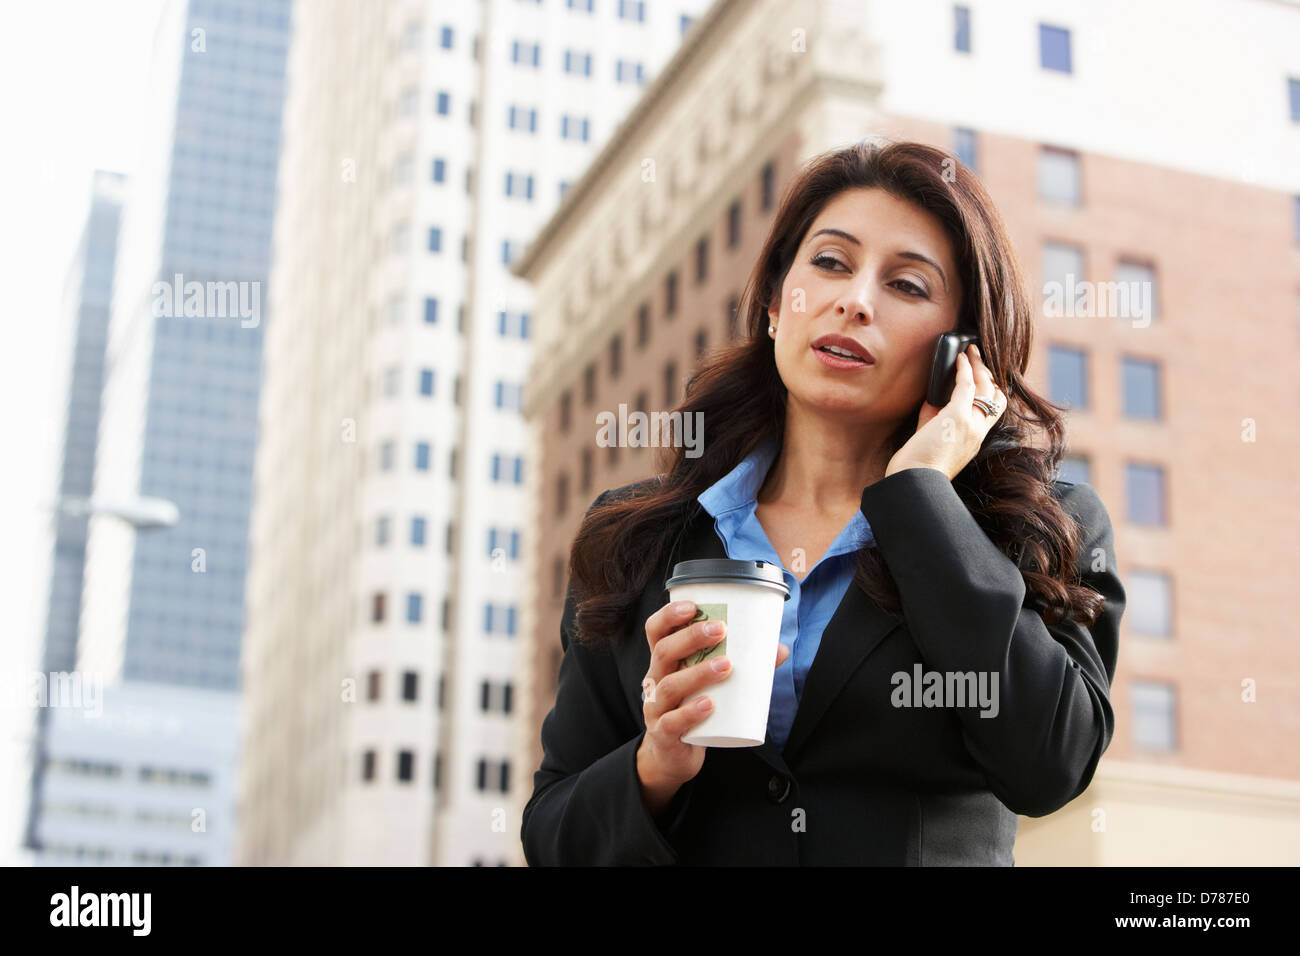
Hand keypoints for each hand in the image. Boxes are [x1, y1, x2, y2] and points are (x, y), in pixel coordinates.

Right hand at [637, 600, 789, 794]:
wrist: (672, 754)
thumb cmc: (691, 707)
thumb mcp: (709, 684)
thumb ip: (743, 667)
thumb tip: (780, 649)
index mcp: (664, 662)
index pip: (656, 631)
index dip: (669, 615)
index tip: (693, 606)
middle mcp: (655, 680)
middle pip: (663, 652)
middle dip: (691, 637)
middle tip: (721, 630)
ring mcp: (656, 707)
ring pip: (670, 685)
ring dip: (698, 673)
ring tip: (726, 665)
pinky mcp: (664, 734)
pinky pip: (673, 721)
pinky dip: (691, 712)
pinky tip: (709, 705)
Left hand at [885, 344, 1005, 480]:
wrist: (914, 481)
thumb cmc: (917, 465)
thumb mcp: (931, 438)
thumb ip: (934, 418)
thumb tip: (932, 398)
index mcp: (975, 439)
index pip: (993, 411)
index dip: (991, 391)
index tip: (981, 377)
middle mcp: (978, 431)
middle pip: (996, 396)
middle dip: (989, 374)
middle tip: (977, 359)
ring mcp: (971, 424)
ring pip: (986, 387)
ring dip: (979, 366)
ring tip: (971, 352)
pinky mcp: (958, 417)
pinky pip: (967, 385)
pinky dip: (965, 368)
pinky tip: (960, 358)